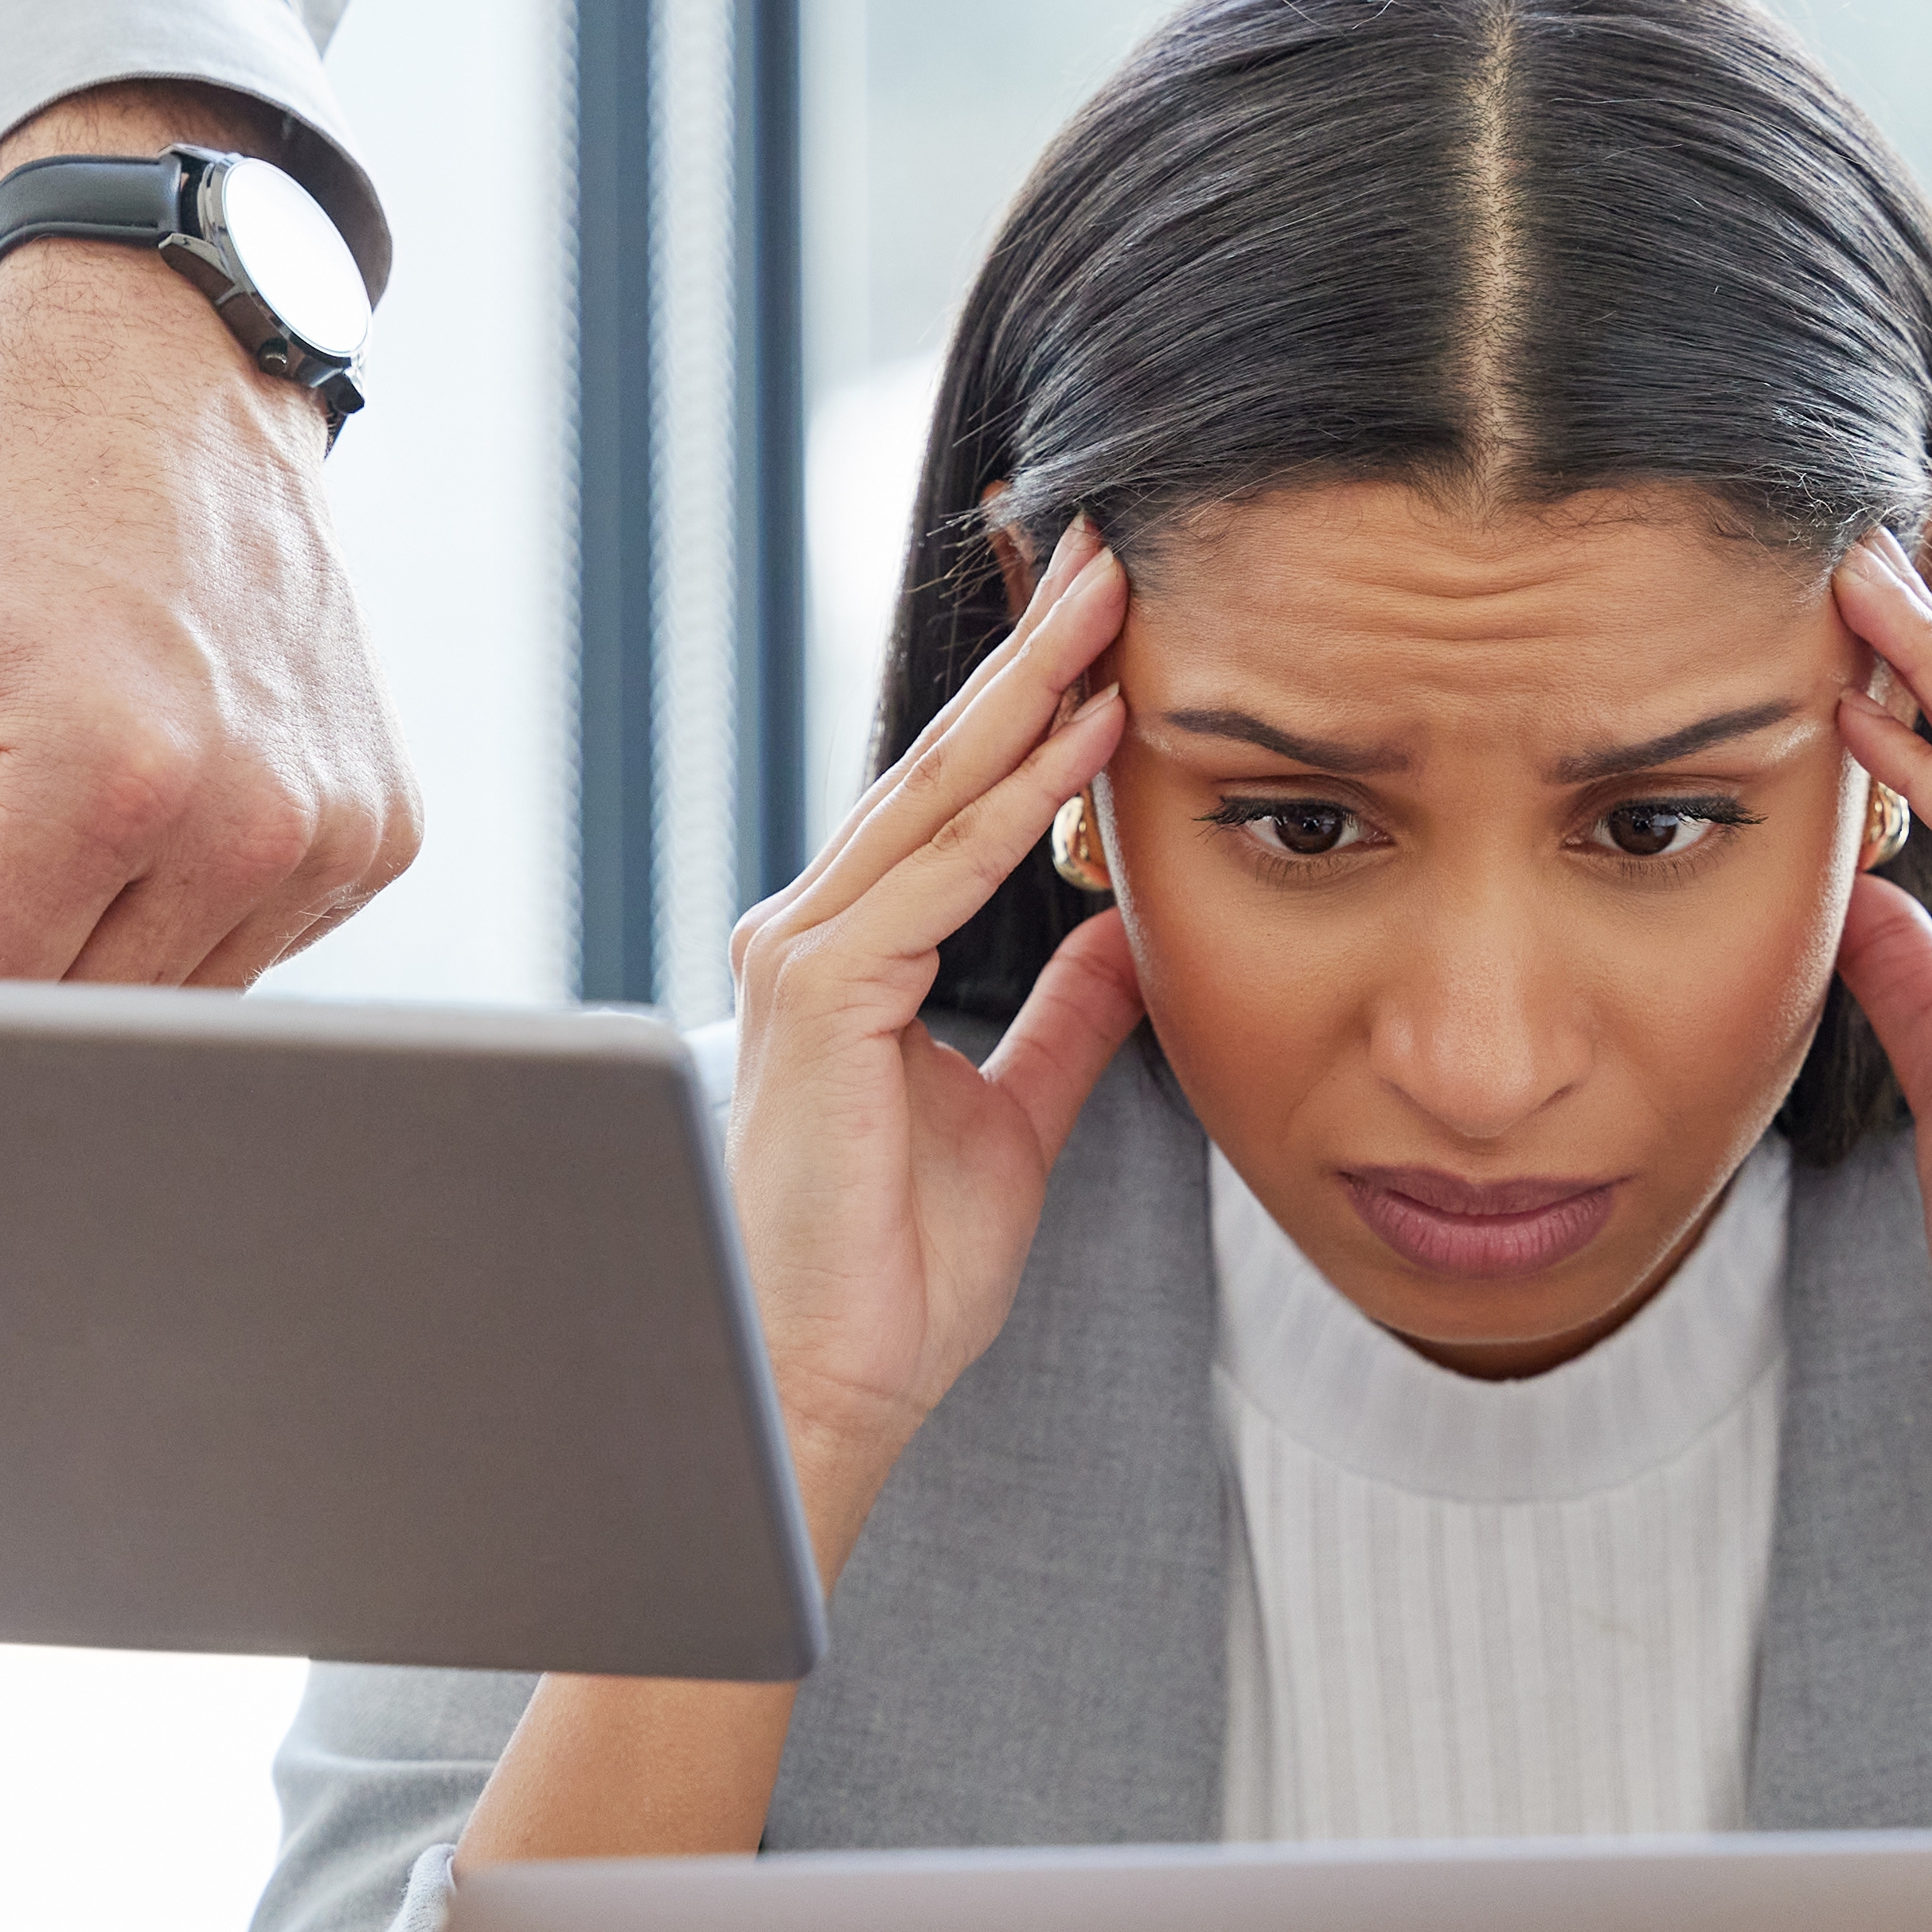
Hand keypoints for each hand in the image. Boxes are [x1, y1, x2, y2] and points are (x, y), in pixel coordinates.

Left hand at [0, 85, 420, 986]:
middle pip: (64, 1014)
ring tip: (62, 782)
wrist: (157, 389)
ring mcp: (333, 838)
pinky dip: (169, 896)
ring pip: (157, 1003)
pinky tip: (152, 781)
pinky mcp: (380, 838)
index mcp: (105, 779)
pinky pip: (240, 948)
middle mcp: (248, 826)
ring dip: (82, 926)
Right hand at [719, 522, 1143, 1546]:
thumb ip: (1060, 1023)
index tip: (1113, 623)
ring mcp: (807, 958)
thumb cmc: (893, 1275)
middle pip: (942, 764)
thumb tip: (1124, 941)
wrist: (828, 1382)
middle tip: (1111, 550)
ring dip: (1033, 689)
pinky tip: (1085, 731)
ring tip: (1115, 599)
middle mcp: (816, 936)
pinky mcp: (820, 998)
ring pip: (938, 792)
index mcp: (854, 958)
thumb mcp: (1015, 1119)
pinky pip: (938, 874)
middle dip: (1032, 651)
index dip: (1034, 703)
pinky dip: (1016, 799)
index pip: (956, 801)